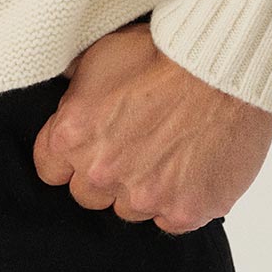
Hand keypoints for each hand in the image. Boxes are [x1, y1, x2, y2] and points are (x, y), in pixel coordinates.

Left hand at [32, 22, 271, 229]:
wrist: (222, 64)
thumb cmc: (164, 52)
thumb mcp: (102, 53)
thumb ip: (76, 85)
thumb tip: (66, 92)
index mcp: (73, 135)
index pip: (49, 169)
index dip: (69, 156)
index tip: (87, 146)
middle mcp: (103, 173)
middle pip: (88, 195)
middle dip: (105, 174)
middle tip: (134, 146)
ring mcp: (145, 197)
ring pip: (131, 209)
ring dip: (143, 189)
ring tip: (168, 152)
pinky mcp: (186, 212)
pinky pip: (172, 219)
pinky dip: (180, 199)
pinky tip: (192, 168)